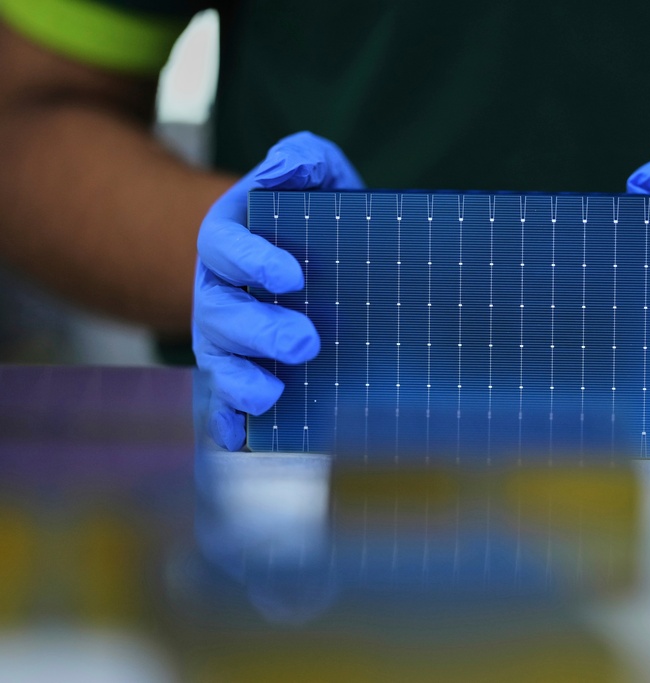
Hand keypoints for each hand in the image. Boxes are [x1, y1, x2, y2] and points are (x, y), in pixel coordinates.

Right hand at [193, 132, 363, 448]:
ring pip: (219, 361)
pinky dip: (226, 420)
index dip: (255, 261)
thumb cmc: (309, 217)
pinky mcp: (237, 374)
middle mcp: (218, 292)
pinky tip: (240, 438)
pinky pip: (220, 402)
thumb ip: (304, 160)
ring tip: (273, 393)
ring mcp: (223, 337)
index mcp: (230, 240)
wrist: (297, 262)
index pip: (228, 246)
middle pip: (224, 313)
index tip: (295, 277)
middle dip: (261, 329)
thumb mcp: (314, 177)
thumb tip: (292, 161)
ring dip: (242, 380)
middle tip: (308, 341)